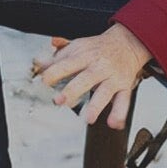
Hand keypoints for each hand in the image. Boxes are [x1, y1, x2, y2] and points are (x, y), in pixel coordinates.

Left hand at [32, 24, 151, 128]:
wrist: (127, 43)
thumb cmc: (98, 48)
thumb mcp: (77, 47)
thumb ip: (57, 58)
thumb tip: (38, 64)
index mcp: (84, 56)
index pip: (67, 64)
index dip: (55, 72)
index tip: (44, 81)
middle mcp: (99, 66)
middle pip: (86, 78)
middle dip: (73, 90)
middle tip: (59, 101)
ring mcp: (112, 77)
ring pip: (105, 91)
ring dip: (97, 106)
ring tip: (89, 119)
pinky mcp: (124, 87)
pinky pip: (124, 101)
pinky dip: (119, 113)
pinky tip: (114, 124)